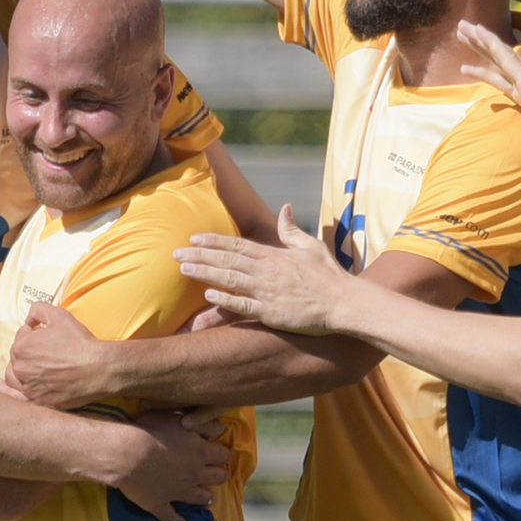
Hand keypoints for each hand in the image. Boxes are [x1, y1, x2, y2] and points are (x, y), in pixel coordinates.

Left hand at [0, 298, 118, 411]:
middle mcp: (20, 368)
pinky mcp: (37, 401)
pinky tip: (3, 387)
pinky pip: (16, 398)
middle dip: (26, 352)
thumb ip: (38, 310)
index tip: (46, 337)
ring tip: (23, 369)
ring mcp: (27, 387)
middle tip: (44, 352)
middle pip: (16, 357)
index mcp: (21, 346)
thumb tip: (29, 319)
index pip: (21, 336)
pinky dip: (8, 391)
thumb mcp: (59, 315)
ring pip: (13, 377)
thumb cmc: (79, 342)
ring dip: (17, 370)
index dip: (34, 334)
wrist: (98, 369)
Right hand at [110, 407, 233, 520]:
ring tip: (211, 498)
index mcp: (201, 452)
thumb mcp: (180, 418)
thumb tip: (221, 429)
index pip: (223, 454)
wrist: (127, 455)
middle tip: (219, 473)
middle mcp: (194, 474)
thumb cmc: (152, 431)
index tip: (220, 450)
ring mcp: (178, 492)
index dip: (222, 452)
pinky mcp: (160, 504)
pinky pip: (171, 517)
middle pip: (217, 477)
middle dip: (219, 474)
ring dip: (207, 498)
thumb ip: (203, 423)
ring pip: (199, 498)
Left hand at [175, 206, 356, 336]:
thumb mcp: (311, 246)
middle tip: (176, 252)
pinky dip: (225, 299)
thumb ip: (292, 230)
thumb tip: (285, 208)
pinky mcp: (272, 312)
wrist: (344, 302)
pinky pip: (244, 305)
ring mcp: (268, 292)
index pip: (237, 244)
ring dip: (205, 273)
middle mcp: (267, 271)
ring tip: (184, 268)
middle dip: (200, 254)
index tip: (194, 237)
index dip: (213, 240)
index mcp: (274, 255)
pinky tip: (208, 294)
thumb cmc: (329, 276)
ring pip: (230, 279)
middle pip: (227, 259)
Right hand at [472, 30, 520, 169]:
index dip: (491, 43)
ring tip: (465, 40)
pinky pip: (502, 81)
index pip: (508, 58)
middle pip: (502, 56)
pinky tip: (474, 72)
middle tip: (462, 26)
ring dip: (483, 53)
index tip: (474, 27)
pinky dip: (487, 74)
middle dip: (482, 41)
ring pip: (500, 66)